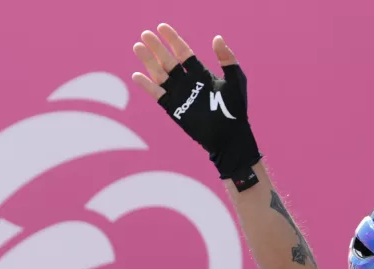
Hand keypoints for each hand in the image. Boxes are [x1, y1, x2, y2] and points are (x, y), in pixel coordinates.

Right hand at [132, 23, 261, 189]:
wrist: (230, 136)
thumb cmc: (236, 108)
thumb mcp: (235, 79)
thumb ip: (227, 58)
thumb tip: (216, 38)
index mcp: (201, 74)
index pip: (184, 52)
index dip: (173, 40)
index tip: (161, 27)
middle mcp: (188, 83)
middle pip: (168, 61)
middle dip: (156, 47)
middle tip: (145, 34)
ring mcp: (180, 95)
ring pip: (160, 75)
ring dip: (148, 61)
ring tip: (137, 47)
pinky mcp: (174, 109)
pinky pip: (158, 95)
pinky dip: (148, 86)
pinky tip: (137, 75)